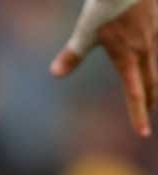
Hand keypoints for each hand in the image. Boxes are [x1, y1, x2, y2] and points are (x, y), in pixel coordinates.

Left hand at [51, 0, 157, 135]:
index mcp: (129, 58)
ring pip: (157, 63)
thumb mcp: (86, 31)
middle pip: (152, 81)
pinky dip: (154, 56)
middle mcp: (146, 49)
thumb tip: (55, 74)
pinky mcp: (157, 20)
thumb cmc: (108, 5)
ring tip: (151, 86)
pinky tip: (150, 54)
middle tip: (148, 112)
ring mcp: (155, 34)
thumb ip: (73, 54)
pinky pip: (157, 44)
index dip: (138, 115)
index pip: (135, 94)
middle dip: (150, 99)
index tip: (142, 133)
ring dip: (154, 79)